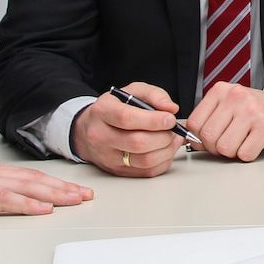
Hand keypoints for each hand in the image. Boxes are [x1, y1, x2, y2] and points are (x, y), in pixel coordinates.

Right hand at [0, 154, 93, 220]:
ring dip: (55, 194)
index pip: (28, 177)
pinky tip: (43, 208)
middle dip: (64, 188)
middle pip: (35, 180)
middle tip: (87, 195)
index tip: (73, 190)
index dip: (53, 183)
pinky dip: (28, 203)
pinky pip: (6, 199)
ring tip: (76, 200)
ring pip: (27, 187)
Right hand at [70, 81, 184, 177]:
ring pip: (144, 160)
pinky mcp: (118, 171)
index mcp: (102, 112)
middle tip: (173, 129)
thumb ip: (154, 95)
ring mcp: (108, 157)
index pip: (127, 119)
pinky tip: (166, 150)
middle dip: (163, 136)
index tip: (170, 119)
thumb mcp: (132, 92)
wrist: (91, 129)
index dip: (153, 120)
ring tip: (172, 138)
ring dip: (166, 150)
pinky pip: (147, 172)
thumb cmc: (114, 109)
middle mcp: (101, 136)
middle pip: (138, 143)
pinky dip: (163, 161)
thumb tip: (171, 108)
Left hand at [187, 84, 263, 161]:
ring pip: (225, 147)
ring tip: (241, 142)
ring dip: (232, 152)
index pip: (194, 123)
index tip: (208, 139)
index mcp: (221, 90)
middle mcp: (236, 97)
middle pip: (208, 137)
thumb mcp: (228, 105)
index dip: (198, 138)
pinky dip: (247, 155)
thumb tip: (189, 140)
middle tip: (227, 142)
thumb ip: (208, 119)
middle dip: (215, 147)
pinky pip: (244, 154)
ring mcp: (252, 111)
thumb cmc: (254, 110)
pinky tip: (253, 143)